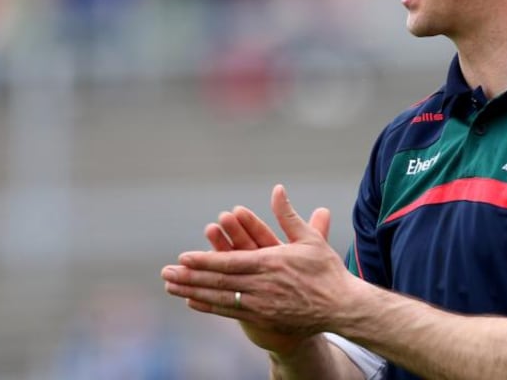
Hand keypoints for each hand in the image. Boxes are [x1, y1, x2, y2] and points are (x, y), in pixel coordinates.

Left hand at [162, 184, 340, 353]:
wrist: (341, 306)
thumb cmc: (326, 270)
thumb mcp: (309, 238)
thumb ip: (288, 215)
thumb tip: (277, 189)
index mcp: (271, 263)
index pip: (230, 262)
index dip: (205, 261)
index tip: (183, 257)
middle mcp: (262, 285)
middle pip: (219, 281)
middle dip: (189, 277)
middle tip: (165, 273)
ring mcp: (261, 304)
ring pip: (220, 298)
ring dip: (192, 291)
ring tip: (170, 286)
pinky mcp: (263, 318)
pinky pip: (230, 312)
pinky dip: (209, 306)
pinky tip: (193, 301)